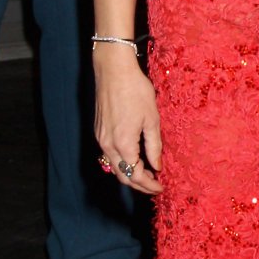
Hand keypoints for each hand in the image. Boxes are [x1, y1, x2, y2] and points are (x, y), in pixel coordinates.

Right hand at [94, 47, 161, 195]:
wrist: (113, 70)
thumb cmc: (135, 91)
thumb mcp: (152, 119)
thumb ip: (154, 146)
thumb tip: (157, 166)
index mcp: (123, 144)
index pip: (136, 175)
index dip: (149, 185)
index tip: (161, 188)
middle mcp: (107, 145)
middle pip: (122, 176)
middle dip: (139, 184)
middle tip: (155, 185)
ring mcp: (100, 138)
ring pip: (113, 167)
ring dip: (129, 174)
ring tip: (147, 173)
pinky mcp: (98, 131)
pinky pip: (109, 155)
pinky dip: (121, 162)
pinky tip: (134, 158)